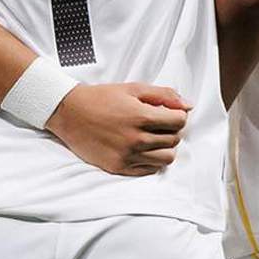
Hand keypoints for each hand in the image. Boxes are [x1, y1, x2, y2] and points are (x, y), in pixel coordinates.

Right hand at [43, 82, 190, 175]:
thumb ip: (163, 95)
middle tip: (156, 124)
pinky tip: (140, 149)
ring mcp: (127, 155)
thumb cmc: (101, 98)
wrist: (69, 113)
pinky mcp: (118, 167)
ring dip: (163, 147)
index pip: (179, 121)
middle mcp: (136, 138)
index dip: (176, 115)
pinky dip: (150, 160)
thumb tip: (189, 106)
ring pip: (166, 158)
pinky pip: (149, 170)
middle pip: (174, 140)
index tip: (167, 113)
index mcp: (141, 116)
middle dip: (170, 130)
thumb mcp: (133, 88)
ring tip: (151, 138)